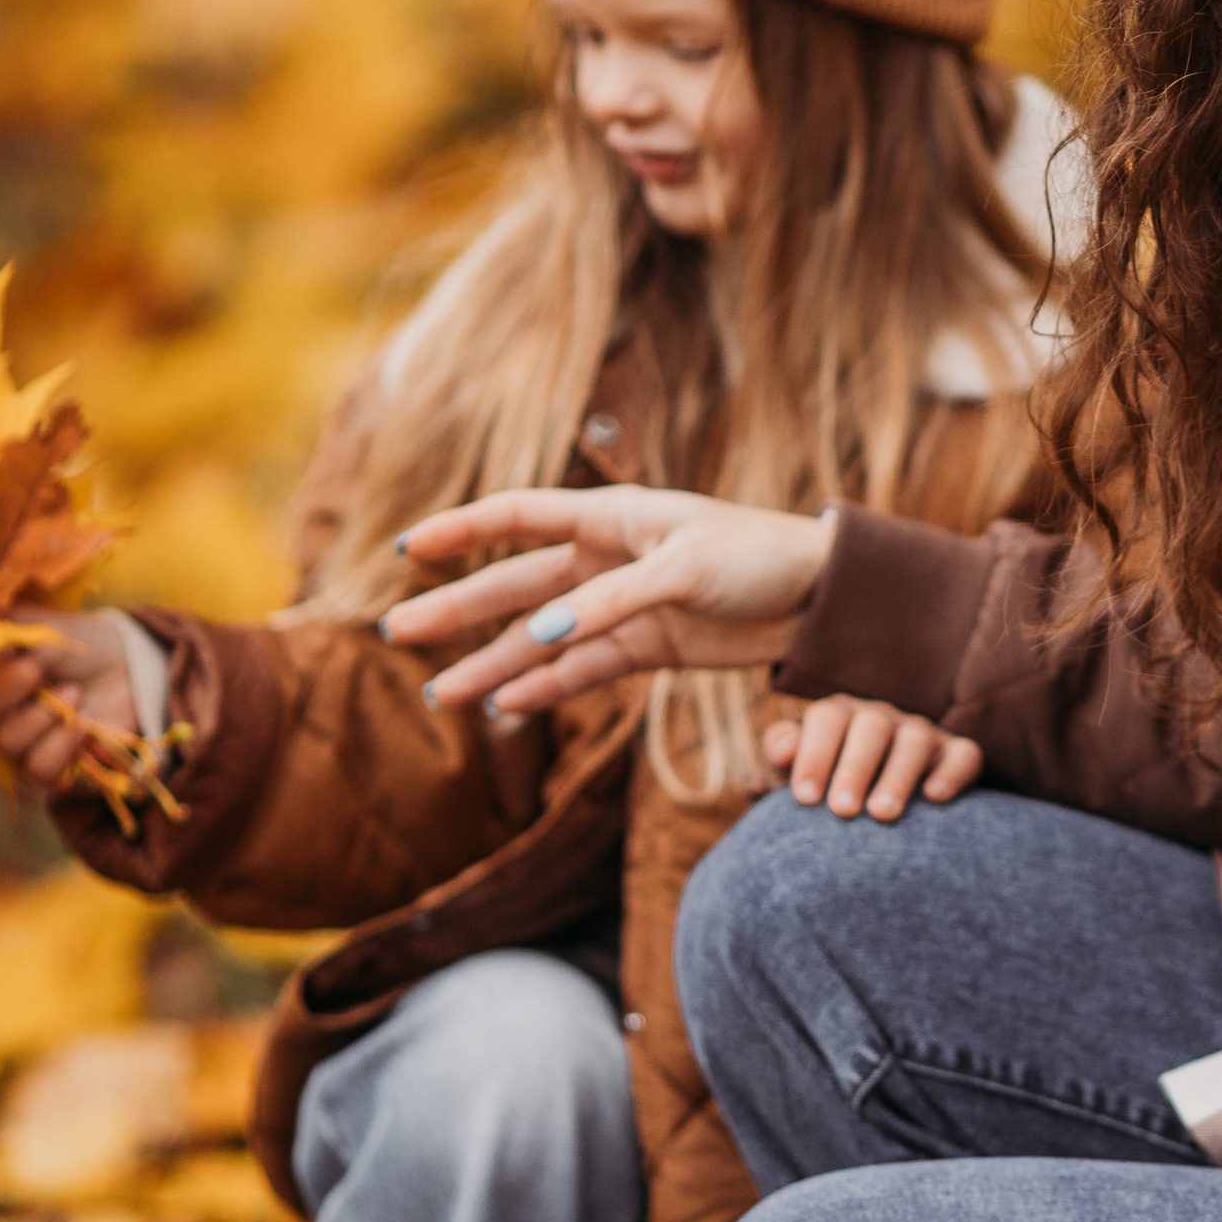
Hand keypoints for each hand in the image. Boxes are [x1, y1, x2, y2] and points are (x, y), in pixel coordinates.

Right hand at [0, 609, 135, 795]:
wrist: (129, 670)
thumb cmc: (81, 645)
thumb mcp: (45, 625)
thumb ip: (5, 620)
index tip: (4, 647)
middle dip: (10, 686)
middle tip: (37, 669)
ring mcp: (18, 742)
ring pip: (9, 740)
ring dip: (45, 714)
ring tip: (74, 693)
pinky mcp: (45, 767)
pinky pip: (39, 767)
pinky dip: (63, 742)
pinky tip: (83, 723)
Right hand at [382, 486, 834, 720]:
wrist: (822, 598)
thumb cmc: (759, 555)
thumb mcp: (685, 569)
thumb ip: (612, 601)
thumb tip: (542, 637)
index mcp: (612, 517)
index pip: (518, 516)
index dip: (462, 532)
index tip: (407, 551)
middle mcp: (606, 558)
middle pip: (516, 585)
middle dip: (458, 610)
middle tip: (399, 633)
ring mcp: (621, 606)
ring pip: (542, 639)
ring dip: (494, 664)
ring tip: (442, 695)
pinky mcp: (646, 647)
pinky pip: (582, 670)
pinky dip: (547, 688)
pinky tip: (507, 705)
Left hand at [759, 696, 982, 819]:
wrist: (866, 813)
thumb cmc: (822, 793)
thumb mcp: (790, 776)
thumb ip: (778, 757)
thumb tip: (783, 747)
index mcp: (840, 715)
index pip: (827, 718)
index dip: (815, 754)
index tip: (805, 799)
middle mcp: (882, 717)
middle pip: (872, 727)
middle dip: (855, 768)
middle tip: (841, 811)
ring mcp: (922, 733)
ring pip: (915, 740)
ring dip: (898, 775)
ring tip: (883, 814)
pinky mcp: (957, 754)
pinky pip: (963, 754)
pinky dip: (952, 772)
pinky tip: (935, 799)